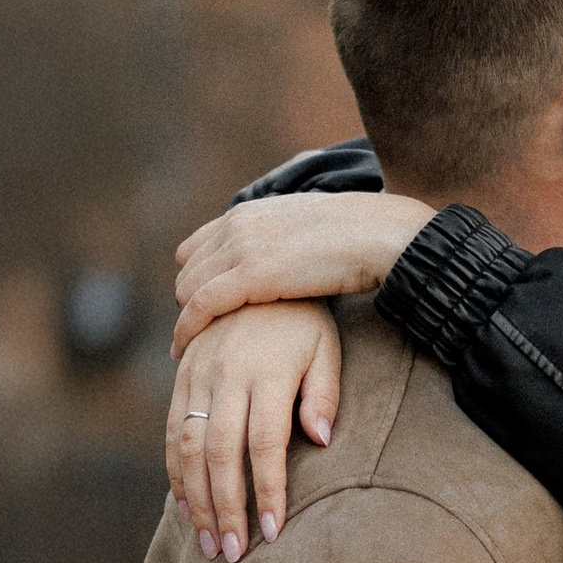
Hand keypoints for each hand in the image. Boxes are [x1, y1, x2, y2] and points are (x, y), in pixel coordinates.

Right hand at [168, 308, 343, 557]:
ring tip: (208, 542)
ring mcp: (199, 373)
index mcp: (268, 371)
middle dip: (225, 508)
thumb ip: (324, 394)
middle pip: (219, 452)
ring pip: (187, 446)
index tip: (272, 533)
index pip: (265, 443)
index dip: (266, 491)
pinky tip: (186, 506)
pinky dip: (174, 472)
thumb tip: (320, 441)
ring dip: (195, 499)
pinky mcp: (182, 374)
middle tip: (231, 553)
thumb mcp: (327, 348)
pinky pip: (171, 429)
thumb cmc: (305, 320)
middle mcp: (227, 373)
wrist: (261, 269)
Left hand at [172, 192, 433, 346]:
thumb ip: (278, 244)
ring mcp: (241, 247)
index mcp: (249, 212)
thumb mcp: (303, 232)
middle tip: (197, 334)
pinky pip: (200, 305)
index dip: (197, 279)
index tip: (202, 308)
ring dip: (186, 318)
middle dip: (189, 301)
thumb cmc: (356, 240)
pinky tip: (183, 349)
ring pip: (187, 288)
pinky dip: (186, 328)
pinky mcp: (250, 275)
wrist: (379, 236)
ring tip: (190, 347)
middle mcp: (237, 225)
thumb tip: (274, 262)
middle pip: (187, 269)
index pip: (196, 247)